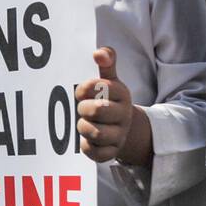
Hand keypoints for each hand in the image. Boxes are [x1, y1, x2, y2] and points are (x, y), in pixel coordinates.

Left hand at [74, 47, 149, 164]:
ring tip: (84, 123)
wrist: (124, 128)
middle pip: (97, 110)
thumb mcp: (110, 80)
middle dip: (83, 109)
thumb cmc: (110, 100)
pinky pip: (95, 152)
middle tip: (82, 109)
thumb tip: (98, 53)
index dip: (84, 88)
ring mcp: (119, 135)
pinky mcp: (112, 152)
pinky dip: (87, 146)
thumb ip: (107, 62)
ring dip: (83, 128)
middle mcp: (123, 114)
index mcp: (122, 93)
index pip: (100, 86)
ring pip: (95, 133)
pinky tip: (88, 139)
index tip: (81, 92)